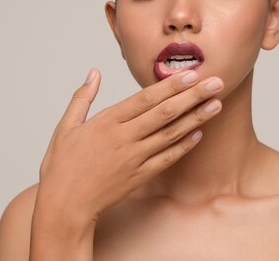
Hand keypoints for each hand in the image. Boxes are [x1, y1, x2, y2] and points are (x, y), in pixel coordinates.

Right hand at [32, 68, 223, 232]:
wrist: (64, 206)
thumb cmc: (62, 166)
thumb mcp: (66, 127)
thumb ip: (82, 98)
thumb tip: (94, 73)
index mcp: (107, 122)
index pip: (145, 98)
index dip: (170, 86)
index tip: (191, 74)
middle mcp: (124, 138)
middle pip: (165, 113)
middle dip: (193, 96)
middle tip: (216, 82)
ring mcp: (134, 158)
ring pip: (171, 134)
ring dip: (196, 117)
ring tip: (216, 104)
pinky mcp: (139, 176)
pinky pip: (167, 158)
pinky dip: (184, 145)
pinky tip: (199, 133)